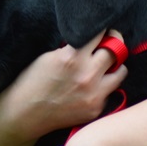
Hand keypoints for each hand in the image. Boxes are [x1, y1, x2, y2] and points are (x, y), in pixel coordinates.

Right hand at [0, 30, 126, 140]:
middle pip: (116, 50)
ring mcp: (94, 94)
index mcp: (72, 57)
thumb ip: (73, 48)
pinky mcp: (95, 109)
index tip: (103, 30)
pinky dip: (103, 87)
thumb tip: (92, 41)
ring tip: (103, 68)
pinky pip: (110, 92)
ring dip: (114, 67)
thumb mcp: (49, 57)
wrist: (24, 115)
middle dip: (113, 44)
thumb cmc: (32, 83)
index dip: (103, 30)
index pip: (100, 33)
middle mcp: (87, 75)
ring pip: (121, 72)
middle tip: (109, 45)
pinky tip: (89, 88)